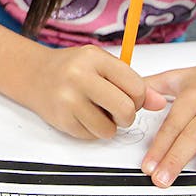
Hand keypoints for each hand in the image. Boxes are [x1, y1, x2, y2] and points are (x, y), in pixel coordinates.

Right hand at [17, 45, 167, 139]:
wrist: (35, 75)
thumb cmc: (72, 69)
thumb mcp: (102, 65)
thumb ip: (132, 82)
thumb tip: (160, 102)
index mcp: (94, 58)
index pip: (135, 86)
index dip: (139, 98)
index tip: (131, 97)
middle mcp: (79, 77)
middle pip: (125, 109)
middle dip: (128, 116)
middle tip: (118, 111)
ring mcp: (68, 100)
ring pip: (109, 129)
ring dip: (109, 126)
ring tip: (98, 112)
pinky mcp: (61, 120)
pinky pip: (92, 136)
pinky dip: (92, 131)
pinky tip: (83, 116)